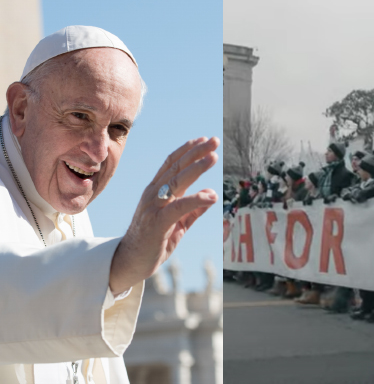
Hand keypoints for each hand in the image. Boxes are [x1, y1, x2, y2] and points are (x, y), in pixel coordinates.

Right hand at [109, 137, 218, 293]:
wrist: (128, 263)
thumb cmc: (153, 242)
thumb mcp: (177, 223)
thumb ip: (193, 210)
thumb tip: (211, 194)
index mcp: (155, 191)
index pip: (171, 164)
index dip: (187, 150)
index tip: (203, 140)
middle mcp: (153, 194)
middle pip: (176, 167)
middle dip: (196, 152)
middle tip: (214, 140)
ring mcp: (154, 207)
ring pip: (177, 181)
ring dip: (196, 167)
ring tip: (213, 157)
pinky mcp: (158, 223)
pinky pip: (179, 207)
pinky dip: (196, 199)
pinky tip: (211, 196)